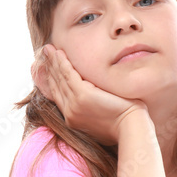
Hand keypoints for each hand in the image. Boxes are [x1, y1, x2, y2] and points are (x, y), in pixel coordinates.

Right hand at [31, 45, 146, 145]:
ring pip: (60, 78)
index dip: (52, 80)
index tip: (48, 67)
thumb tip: (95, 97)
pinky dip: (62, 63)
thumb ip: (92, 107)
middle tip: (45, 53)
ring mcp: (74, 105)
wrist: (131, 127)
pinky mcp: (82, 96)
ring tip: (48, 49)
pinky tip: (59, 53)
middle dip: (49, 68)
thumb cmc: (123, 123)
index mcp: (73, 118)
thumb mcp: (102, 116)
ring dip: (53, 62)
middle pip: (56, 86)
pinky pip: (68, 74)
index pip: (58, 95)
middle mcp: (70, 113)